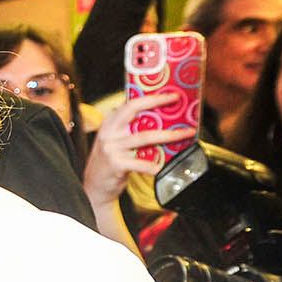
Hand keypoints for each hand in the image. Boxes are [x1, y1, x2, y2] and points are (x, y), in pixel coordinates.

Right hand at [82, 93, 196, 206]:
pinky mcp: (116, 164)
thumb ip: (129, 130)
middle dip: (157, 103)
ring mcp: (111, 148)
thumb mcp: (115, 142)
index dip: (151, 98)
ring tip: (186, 133)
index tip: (171, 95)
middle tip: (178, 103)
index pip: (129, 104)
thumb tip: (160, 119)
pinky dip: (155, 166)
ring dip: (169, 135)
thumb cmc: (111, 162)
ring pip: (145, 137)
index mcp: (109, 124)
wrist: (94, 186)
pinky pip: (142, 163)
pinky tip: (163, 167)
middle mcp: (109, 133)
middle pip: (133, 111)